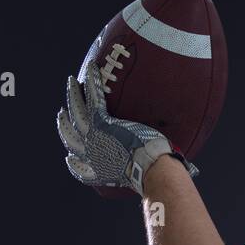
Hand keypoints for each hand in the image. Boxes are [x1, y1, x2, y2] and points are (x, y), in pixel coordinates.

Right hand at [56, 59, 197, 195]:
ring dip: (72, 96)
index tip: (69, 154)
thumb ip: (146, 174)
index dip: (72, 157)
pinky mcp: (102, 122)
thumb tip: (183, 173)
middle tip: (61, 114)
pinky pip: (93, 97)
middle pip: (70, 137)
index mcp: (98, 169)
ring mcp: (94, 136)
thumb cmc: (152, 176)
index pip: (78, 164)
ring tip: (71, 82)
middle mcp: (91, 153)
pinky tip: (94, 67)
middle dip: (64, 125)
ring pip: (77, 112)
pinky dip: (93, 81)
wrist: (151, 170)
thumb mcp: (141, 178)